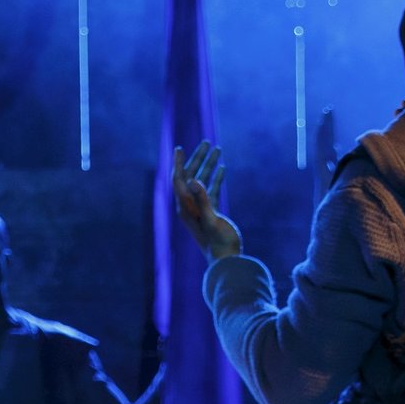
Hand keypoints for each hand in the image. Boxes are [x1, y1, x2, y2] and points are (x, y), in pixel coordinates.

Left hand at [172, 143, 243, 261]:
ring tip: (217, 149)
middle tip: (206, 142)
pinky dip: (216, 177)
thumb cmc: (219, 242)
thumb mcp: (211, 220)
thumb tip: (194, 180)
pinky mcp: (211, 212)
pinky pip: (211, 190)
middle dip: (197, 159)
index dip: (179, 163)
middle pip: (190, 177)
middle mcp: (189, 206)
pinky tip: (222, 167)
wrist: (226, 260)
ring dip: (209, 165)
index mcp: (185, 207)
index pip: (178, 180)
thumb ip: (203, 200)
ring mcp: (200, 209)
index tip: (179, 147)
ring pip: (202, 181)